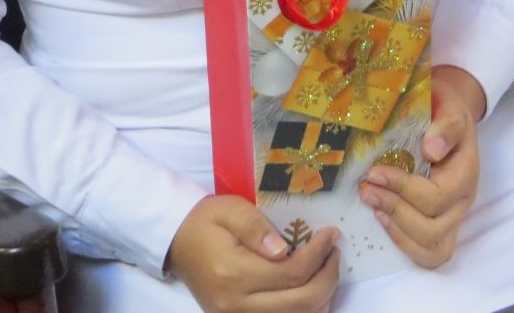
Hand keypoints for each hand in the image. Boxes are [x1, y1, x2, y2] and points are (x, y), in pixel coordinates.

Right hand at [167, 194, 339, 312]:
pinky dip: (305, 310)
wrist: (178, 242)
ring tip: (326, 268)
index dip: (319, 255)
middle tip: (335, 251)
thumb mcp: (230, 210)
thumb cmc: (206, 221)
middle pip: (302, 303)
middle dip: (328, 277)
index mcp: (234, 272)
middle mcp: (236, 305)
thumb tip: (286, 250)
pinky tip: (311, 289)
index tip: (331, 234)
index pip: (292, 273)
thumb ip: (257, 228)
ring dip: (322, 297)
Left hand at [358, 63, 484, 267]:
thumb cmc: (445, 109)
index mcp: (465, 173)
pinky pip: (429, 252)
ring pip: (433, 248)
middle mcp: (462, 201)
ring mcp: (453, 216)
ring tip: (373, 206)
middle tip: (366, 189)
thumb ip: (444, 126)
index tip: (375, 172)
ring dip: (398, 231)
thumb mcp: (448, 107)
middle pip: (433, 228)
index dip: (403, 189)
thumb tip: (432, 149)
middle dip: (395, 211)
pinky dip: (404, 242)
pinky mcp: (441, 224)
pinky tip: (382, 219)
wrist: (448, 113)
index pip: (436, 197)